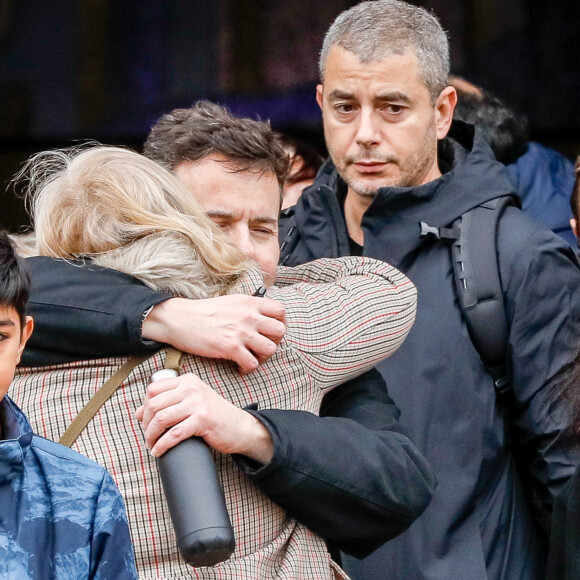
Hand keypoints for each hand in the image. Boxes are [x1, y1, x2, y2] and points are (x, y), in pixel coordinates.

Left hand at [135, 373, 273, 462]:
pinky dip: (162, 445)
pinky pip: (174, 434)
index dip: (144, 406)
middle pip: (154, 404)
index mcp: (187, 380)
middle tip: (148, 437)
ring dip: (151, 437)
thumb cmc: (215, 415)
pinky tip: (159, 451)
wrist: (240, 427)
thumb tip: (138, 412)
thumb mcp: (192, 402)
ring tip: (152, 446)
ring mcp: (198, 402)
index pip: (153, 389)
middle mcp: (191, 387)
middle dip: (146, 424)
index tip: (145, 421)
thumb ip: (169, 402)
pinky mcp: (203, 419)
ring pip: (161, 419)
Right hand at [141, 295, 285, 372]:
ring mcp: (240, 332)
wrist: (180, 319)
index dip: (279, 323)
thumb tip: (261, 315)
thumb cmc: (204, 311)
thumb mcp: (231, 301)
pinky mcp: (230, 347)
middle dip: (274, 341)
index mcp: (249, 303)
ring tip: (251, 357)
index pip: (280, 311)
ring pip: (271, 349)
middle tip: (262, 346)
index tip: (270, 331)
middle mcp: (249, 316)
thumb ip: (248, 307)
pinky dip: (248, 368)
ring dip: (263, 356)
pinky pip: (253, 363)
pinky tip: (239, 366)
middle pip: (280, 331)